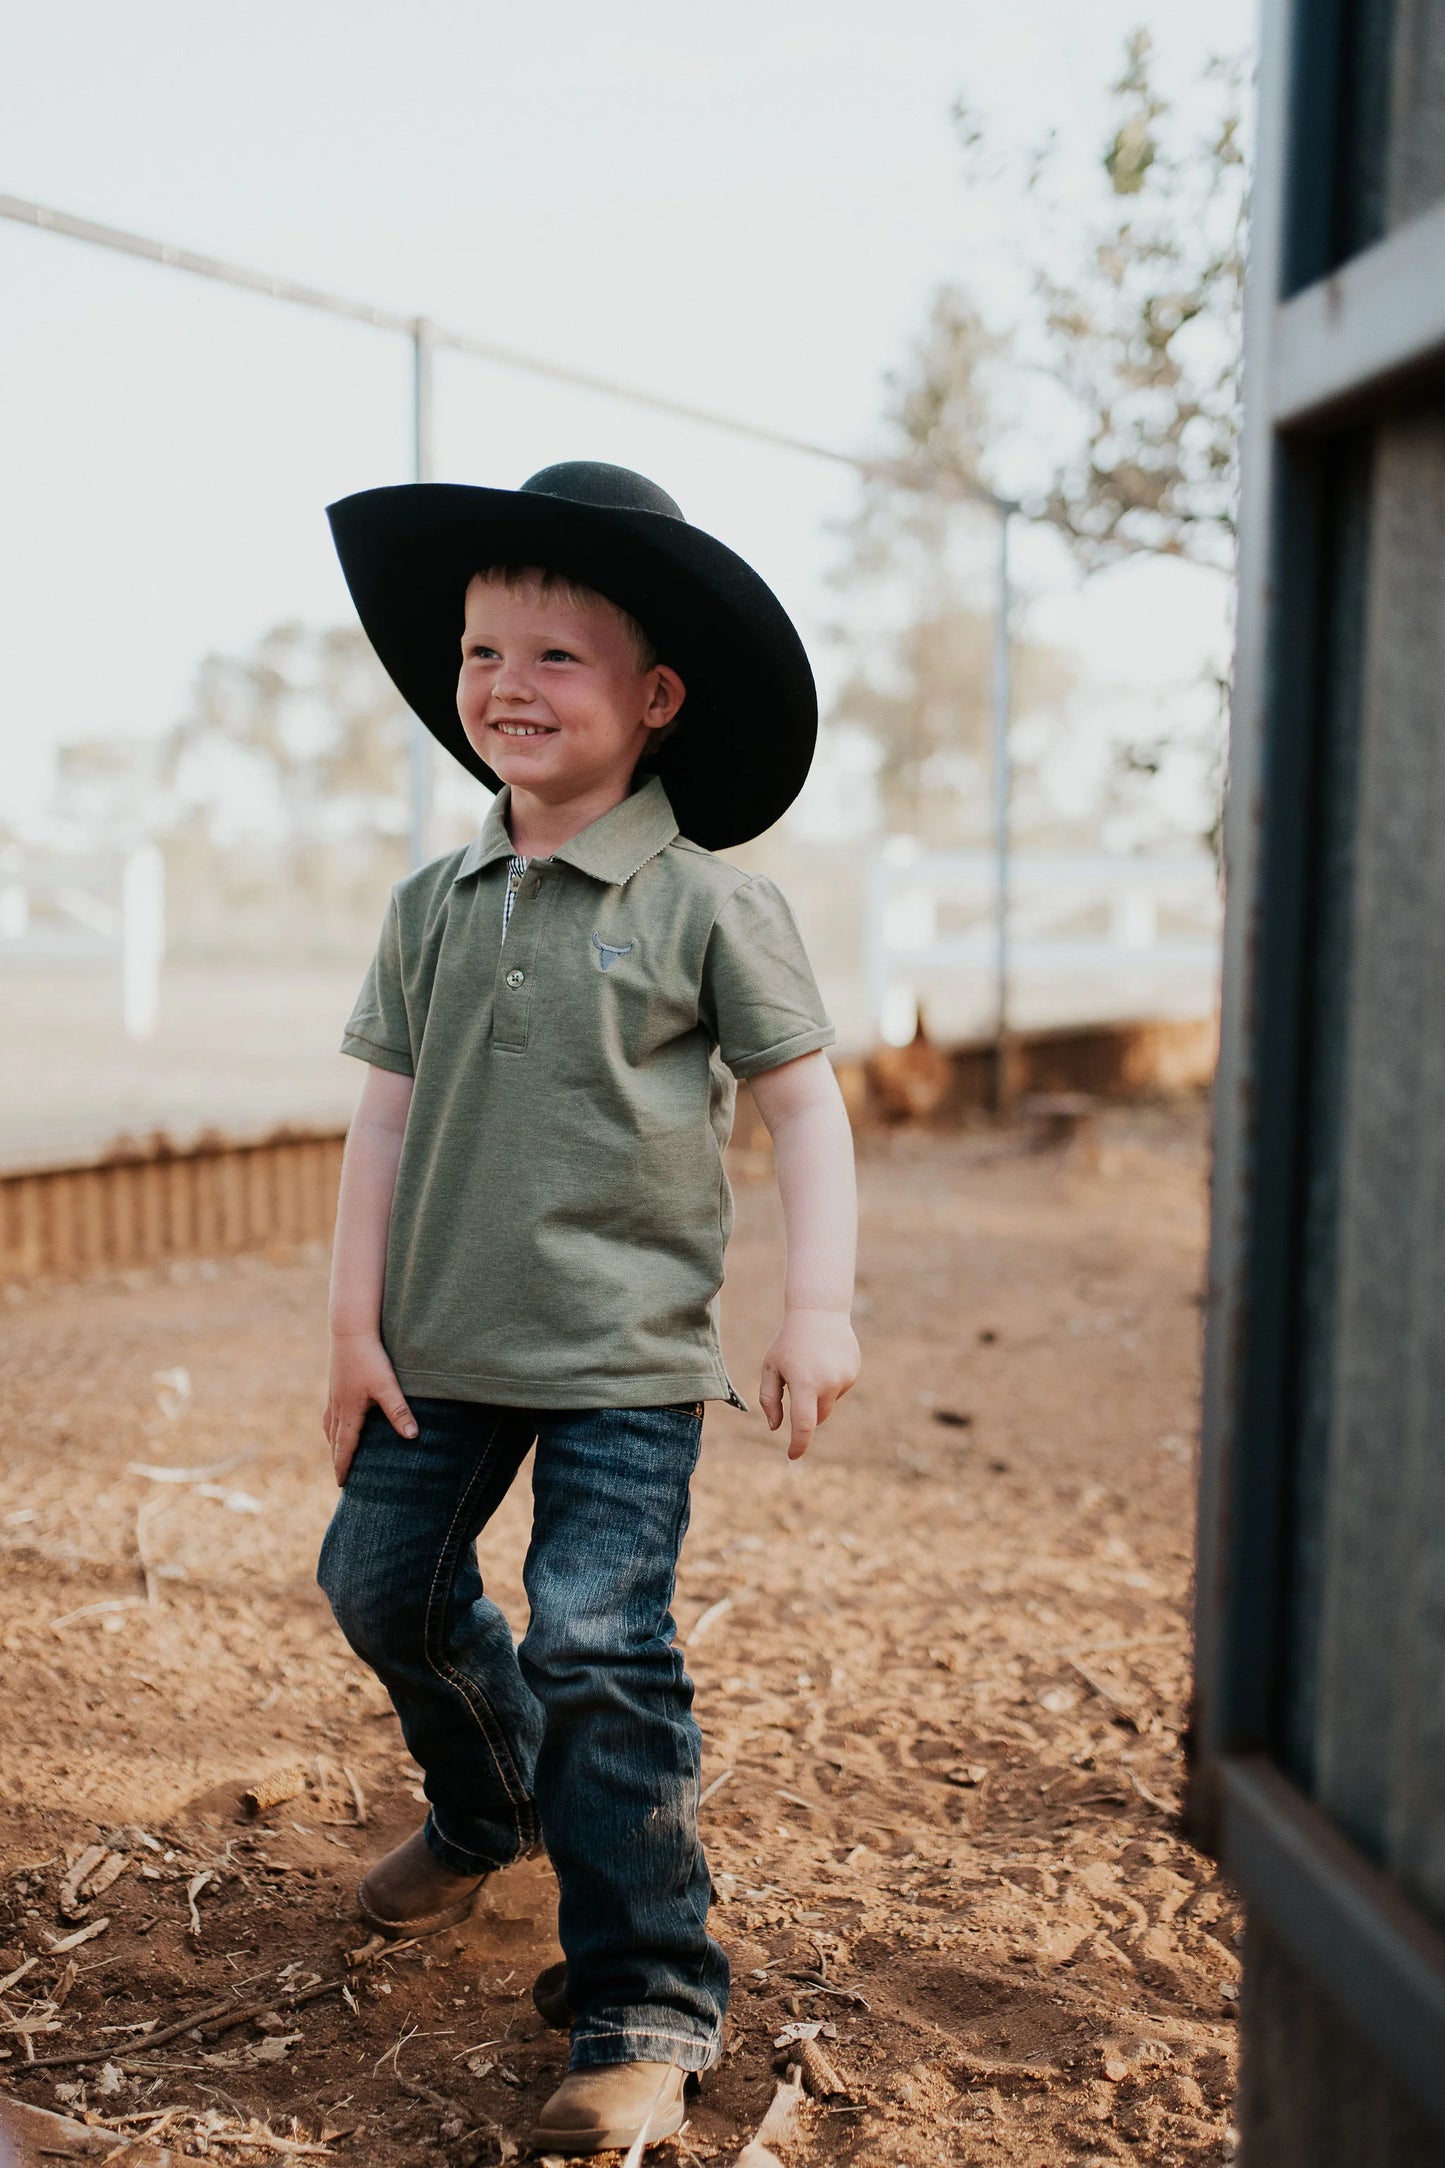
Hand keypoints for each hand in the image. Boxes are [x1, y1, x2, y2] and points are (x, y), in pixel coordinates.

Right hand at [323, 1329, 416, 1485]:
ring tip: (337, 1453)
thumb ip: (399, 1411)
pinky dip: (332, 1425)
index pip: (345, 1446)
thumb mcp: (387, 1386)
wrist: (350, 1331)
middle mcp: (337, 1407)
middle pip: (335, 1440)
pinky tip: (337, 1421)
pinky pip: (330, 1412)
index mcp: (349, 1412)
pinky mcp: (336, 1384)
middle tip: (340, 1477)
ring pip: (330, 1426)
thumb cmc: (370, 1359)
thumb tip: (412, 1437)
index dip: (343, 1466)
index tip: (341, 1484)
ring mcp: (334, 1395)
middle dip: (337, 1459)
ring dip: (333, 1443)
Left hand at [758, 1308, 859, 1460]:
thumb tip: (776, 1427)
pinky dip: (829, 1384)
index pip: (804, 1425)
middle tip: (796, 1385)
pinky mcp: (853, 1373)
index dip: (798, 1444)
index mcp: (804, 1383)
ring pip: (828, 1403)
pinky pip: (838, 1390)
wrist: (819, 1312)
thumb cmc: (789, 1342)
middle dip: (806, 1411)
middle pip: (817, 1416)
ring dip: (818, 1395)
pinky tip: (824, 1361)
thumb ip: (769, 1400)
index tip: (792, 1456)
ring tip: (811, 1365)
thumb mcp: (771, 1368)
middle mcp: (828, 1384)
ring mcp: (844, 1378)